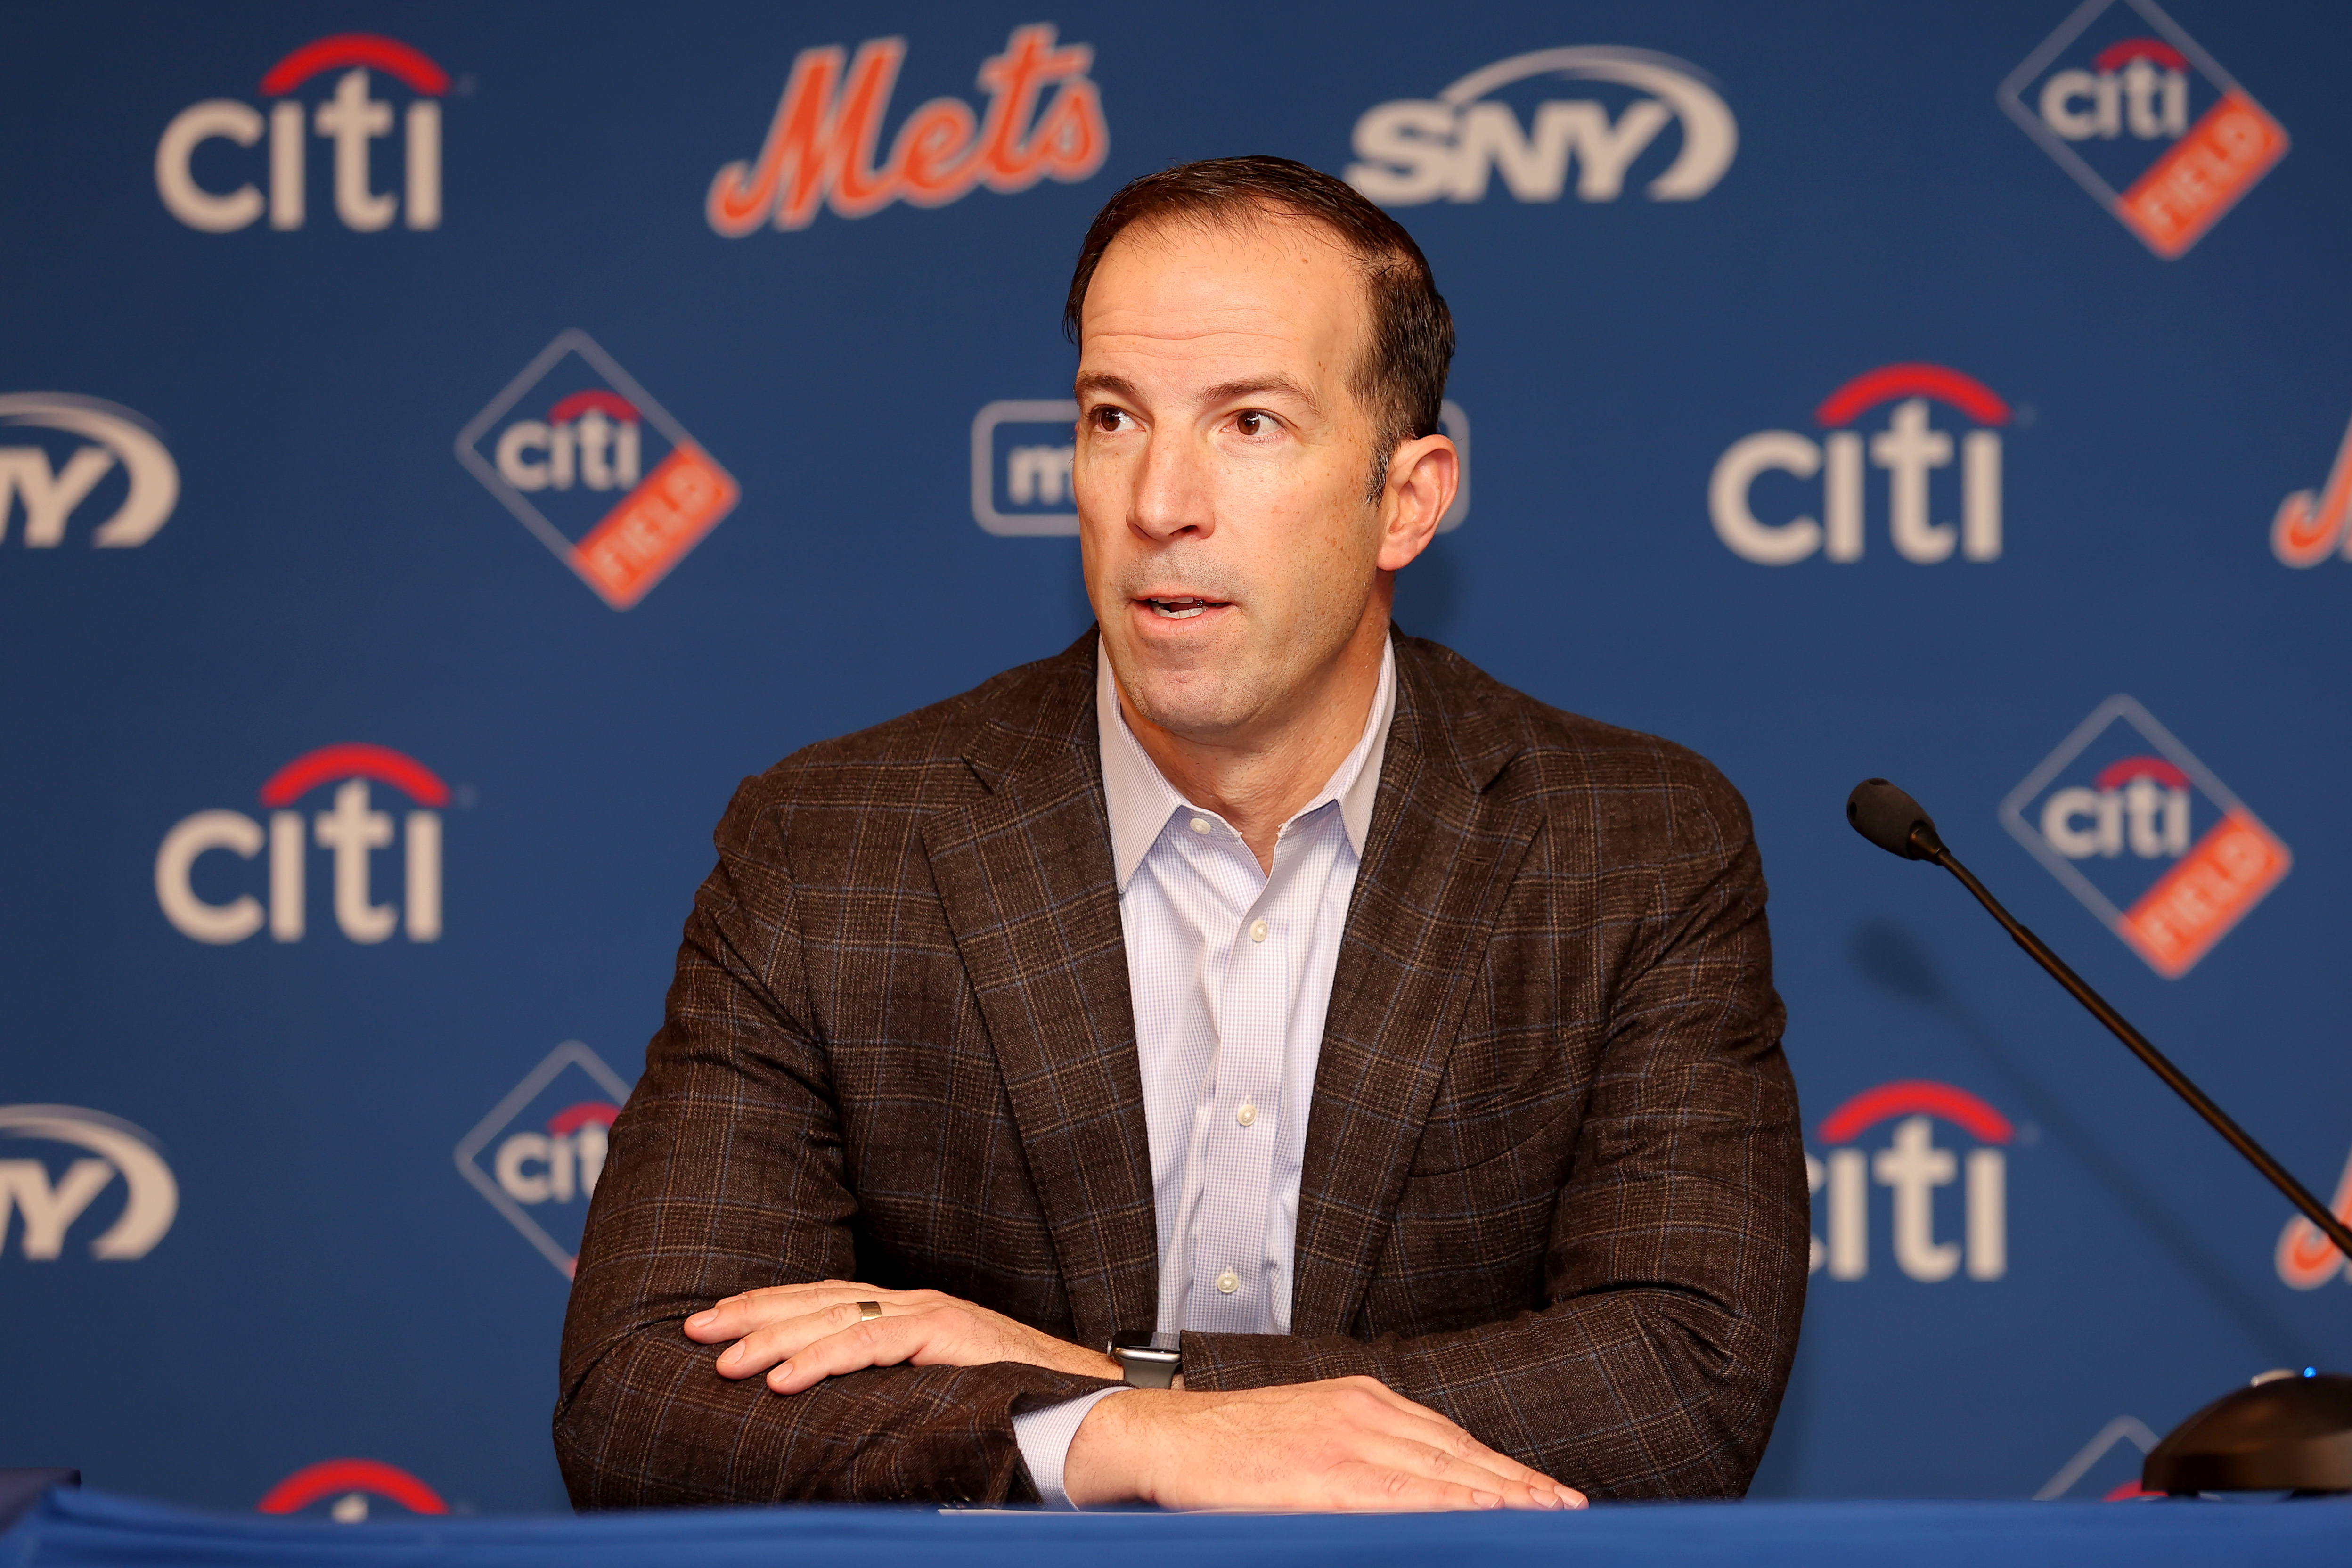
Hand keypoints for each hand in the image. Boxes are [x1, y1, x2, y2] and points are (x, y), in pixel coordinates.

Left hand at [683, 1280, 1116, 1394]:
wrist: (1080, 1398)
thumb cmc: (1009, 1399)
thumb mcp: (931, 1386)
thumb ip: (886, 1385)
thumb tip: (831, 1409)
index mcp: (905, 1311)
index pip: (821, 1299)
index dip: (766, 1307)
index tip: (716, 1320)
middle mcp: (912, 1302)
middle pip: (816, 1300)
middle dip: (751, 1314)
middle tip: (696, 1332)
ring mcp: (929, 1314)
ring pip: (834, 1316)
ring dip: (773, 1339)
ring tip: (724, 1361)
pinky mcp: (946, 1333)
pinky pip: (870, 1343)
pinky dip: (821, 1358)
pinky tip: (782, 1379)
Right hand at [1064, 1376, 1586, 1511]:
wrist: (1163, 1436)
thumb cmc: (1234, 1446)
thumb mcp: (1312, 1433)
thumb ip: (1367, 1452)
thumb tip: (1420, 1487)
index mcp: (1363, 1399)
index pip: (1452, 1439)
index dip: (1505, 1470)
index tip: (1548, 1492)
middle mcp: (1362, 1411)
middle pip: (1457, 1455)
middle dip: (1517, 1486)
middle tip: (1569, 1508)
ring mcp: (1341, 1440)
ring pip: (1437, 1473)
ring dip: (1496, 1498)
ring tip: (1543, 1516)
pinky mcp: (1317, 1474)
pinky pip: (1394, 1496)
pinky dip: (1443, 1506)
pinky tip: (1473, 1517)